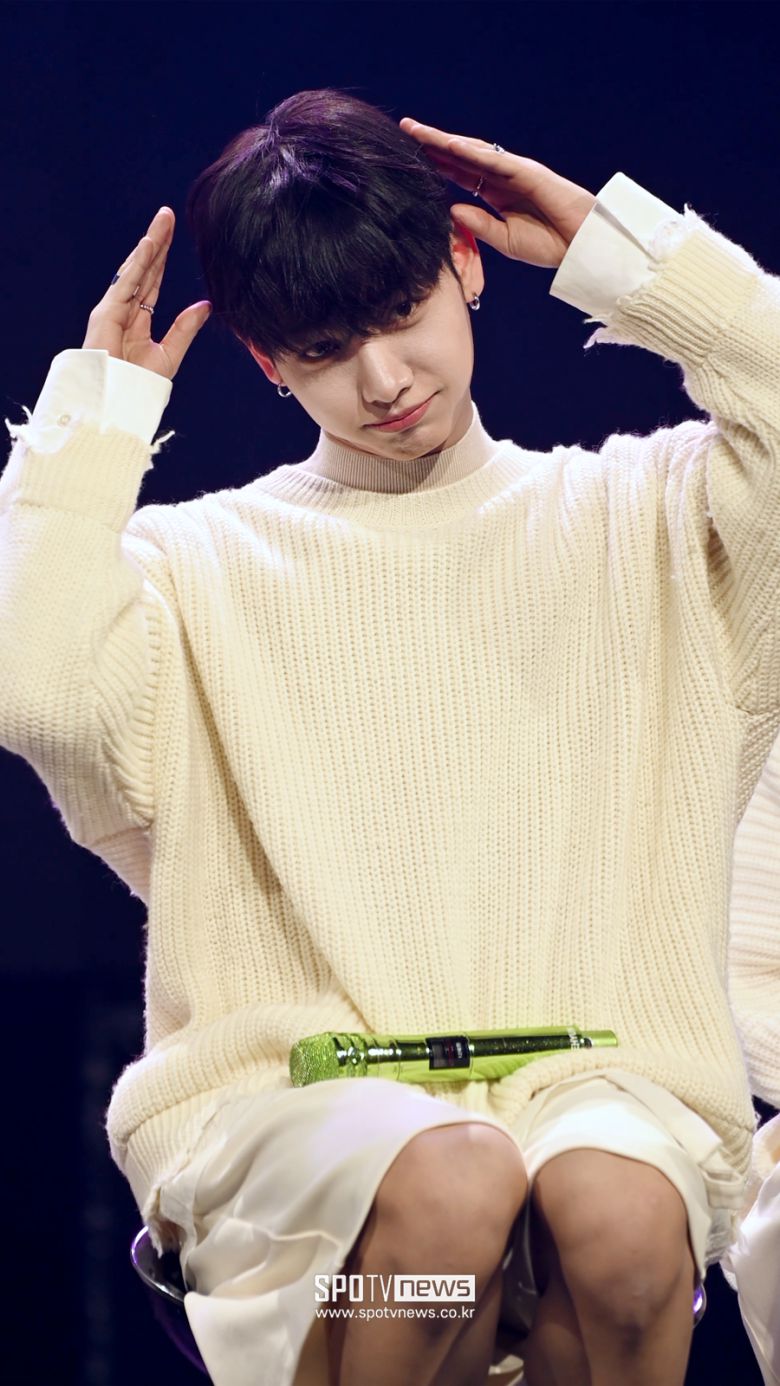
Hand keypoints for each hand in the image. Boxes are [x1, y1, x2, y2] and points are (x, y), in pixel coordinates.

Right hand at [82, 206, 211, 378]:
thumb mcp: (169, 354)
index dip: (162, 257)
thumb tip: (206, 305)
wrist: (117, 404)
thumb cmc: (138, 387)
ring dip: (150, 244)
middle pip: (144, 269)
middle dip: (156, 242)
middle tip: (168, 215)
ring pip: (136, 270)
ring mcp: (113, 309)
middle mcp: (124, 310)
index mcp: (138, 319)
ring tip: (163, 221)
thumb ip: (185, 328)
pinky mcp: (107, 314)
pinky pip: (126, 283)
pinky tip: (150, 245)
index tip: (172, 234)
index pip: (153, 280)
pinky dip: (138, 263)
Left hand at [399, 118, 596, 269]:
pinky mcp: (528, 172)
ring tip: (418, 131)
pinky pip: (495, 160)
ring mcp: (515, 171)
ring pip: (473, 151)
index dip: (436, 164)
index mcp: (496, 194)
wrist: (580, 246)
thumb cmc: (548, 244)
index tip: (410, 157)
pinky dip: (472, 152)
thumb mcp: (504, 240)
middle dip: (433, 144)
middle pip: (461, 156)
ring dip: (445, 140)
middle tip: (405, 130)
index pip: (460, 174)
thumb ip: (478, 225)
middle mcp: (502, 177)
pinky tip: (450, 145)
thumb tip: (451, 210)